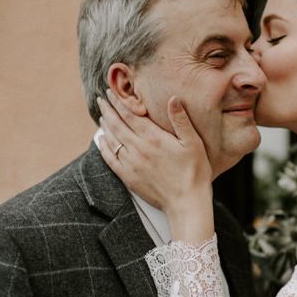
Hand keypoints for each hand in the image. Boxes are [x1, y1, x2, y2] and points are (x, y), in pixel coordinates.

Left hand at [97, 91, 214, 243]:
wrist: (186, 203)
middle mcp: (139, 149)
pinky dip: (104, 147)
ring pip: (112, 140)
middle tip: (101, 99)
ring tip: (101, 115)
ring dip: (105, 126)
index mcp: (154, 138)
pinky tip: (101, 141)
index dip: (119, 102)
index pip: (130, 115)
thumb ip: (181, 120)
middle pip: (117, 125)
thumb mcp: (193, 143)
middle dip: (108, 110)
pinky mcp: (129, 178)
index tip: (111, 92)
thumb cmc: (194, 172)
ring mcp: (131, 164)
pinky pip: (110, 159)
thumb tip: (173, 98)